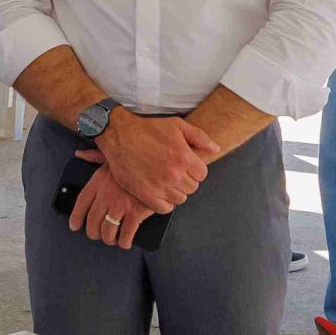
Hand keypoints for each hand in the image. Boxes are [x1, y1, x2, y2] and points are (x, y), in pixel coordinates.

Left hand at [68, 158, 155, 249]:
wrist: (158, 162)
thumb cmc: (135, 158)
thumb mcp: (112, 155)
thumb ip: (94, 156)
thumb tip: (79, 154)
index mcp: (98, 181)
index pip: (81, 203)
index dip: (76, 217)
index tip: (74, 226)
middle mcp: (106, 195)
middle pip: (93, 221)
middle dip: (94, 233)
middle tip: (98, 235)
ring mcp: (120, 205)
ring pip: (108, 231)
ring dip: (109, 239)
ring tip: (112, 239)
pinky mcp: (136, 213)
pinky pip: (126, 234)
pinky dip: (124, 241)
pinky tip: (125, 242)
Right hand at [95, 109, 217, 210]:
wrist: (120, 135)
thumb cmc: (147, 129)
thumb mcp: (177, 125)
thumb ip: (199, 137)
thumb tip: (215, 148)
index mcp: (184, 157)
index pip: (202, 175)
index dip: (195, 170)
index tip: (186, 167)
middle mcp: (174, 174)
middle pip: (192, 187)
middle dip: (185, 180)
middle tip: (173, 172)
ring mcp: (160, 186)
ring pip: (180, 199)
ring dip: (175, 192)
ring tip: (165, 181)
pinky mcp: (146, 195)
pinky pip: (165, 208)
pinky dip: (164, 203)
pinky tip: (159, 192)